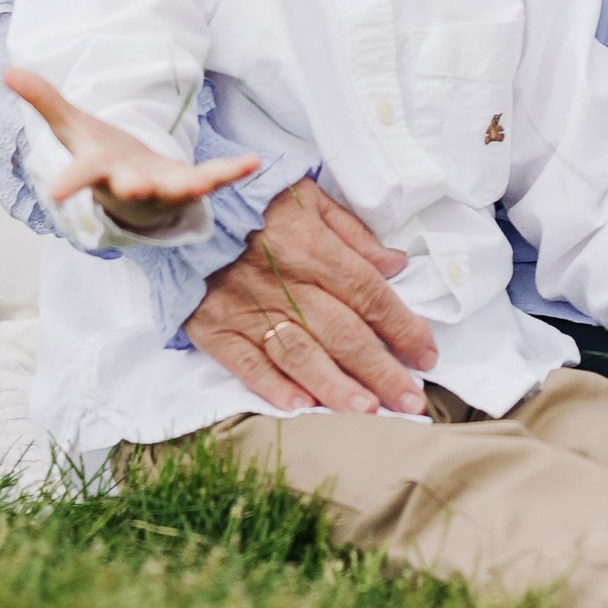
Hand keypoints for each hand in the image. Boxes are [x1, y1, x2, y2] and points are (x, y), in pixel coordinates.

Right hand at [7, 66, 259, 215]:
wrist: (133, 193)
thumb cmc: (101, 157)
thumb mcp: (72, 127)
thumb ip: (45, 100)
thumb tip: (8, 69)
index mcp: (99, 169)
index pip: (81, 176)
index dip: (70, 185)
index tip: (58, 195)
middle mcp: (130, 182)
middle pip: (129, 186)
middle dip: (133, 187)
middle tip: (136, 187)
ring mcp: (162, 186)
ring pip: (175, 188)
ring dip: (187, 185)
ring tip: (201, 183)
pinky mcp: (189, 183)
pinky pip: (212, 178)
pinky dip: (231, 171)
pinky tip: (254, 162)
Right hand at [183, 178, 441, 417]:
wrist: (180, 203)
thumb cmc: (250, 199)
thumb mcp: (306, 196)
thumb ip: (351, 231)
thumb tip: (394, 263)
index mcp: (311, 248)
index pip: (369, 294)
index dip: (402, 327)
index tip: (427, 354)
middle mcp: (284, 283)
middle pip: (343, 333)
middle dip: (382, 370)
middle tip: (412, 401)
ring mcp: (247, 309)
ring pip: (300, 355)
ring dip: (336, 386)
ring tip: (368, 411)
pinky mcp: (214, 327)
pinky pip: (246, 363)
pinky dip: (273, 387)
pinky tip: (301, 406)